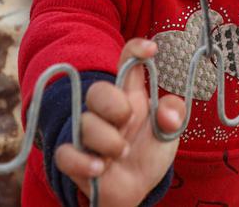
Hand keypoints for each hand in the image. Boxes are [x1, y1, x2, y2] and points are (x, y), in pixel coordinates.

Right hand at [54, 39, 185, 206]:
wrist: (135, 190)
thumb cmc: (147, 153)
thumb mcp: (168, 133)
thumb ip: (173, 115)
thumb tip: (168, 114)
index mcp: (129, 97)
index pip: (127, 64)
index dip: (136, 50)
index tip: (151, 49)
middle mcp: (105, 111)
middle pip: (97, 90)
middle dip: (114, 105)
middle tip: (127, 122)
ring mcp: (87, 134)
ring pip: (85, 124)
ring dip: (109, 142)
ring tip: (121, 155)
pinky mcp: (73, 158)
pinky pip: (65, 153)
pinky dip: (84, 162)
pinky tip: (100, 169)